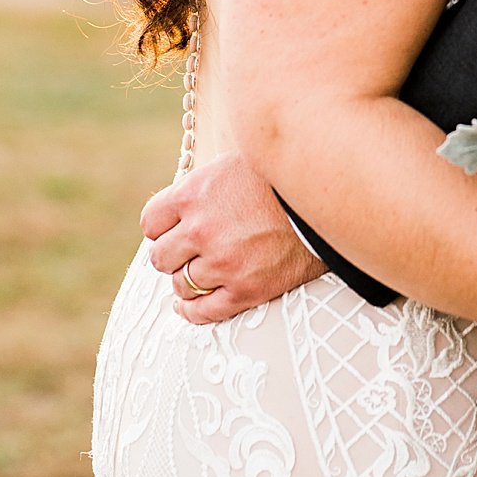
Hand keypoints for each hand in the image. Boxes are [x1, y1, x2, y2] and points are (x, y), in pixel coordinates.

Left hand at [140, 152, 324, 322]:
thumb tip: (175, 206)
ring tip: (201, 271)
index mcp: (194, 194)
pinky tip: (188, 305)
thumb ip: (199, 187)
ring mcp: (223, 263)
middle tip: (188, 250)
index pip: (150, 221)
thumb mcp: (232, 165)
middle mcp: (201, 230)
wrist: (326, 199)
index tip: (173, 228)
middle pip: (160, 256)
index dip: (161, 226)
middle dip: (172, 254)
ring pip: (180, 285)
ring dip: (187, 279)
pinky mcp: (245, 290)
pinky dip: (191, 311)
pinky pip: (202, 312)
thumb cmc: (277, 180)